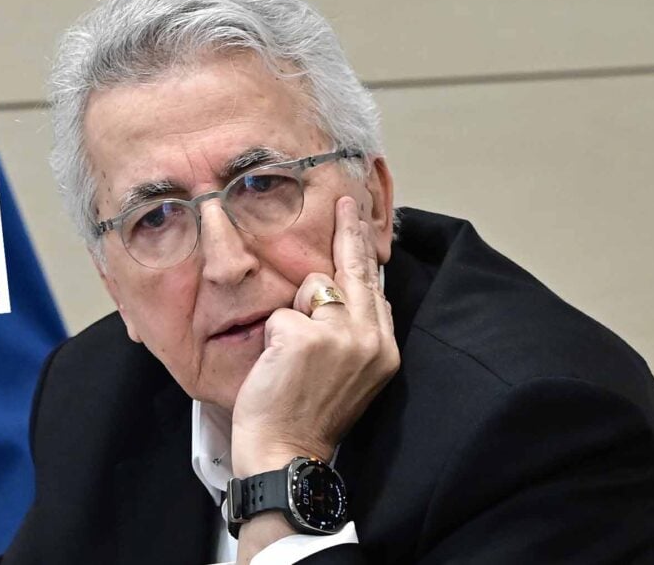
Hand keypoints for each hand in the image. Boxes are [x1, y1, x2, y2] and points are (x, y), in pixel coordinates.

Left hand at [230, 196, 400, 476]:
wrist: (286, 454)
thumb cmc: (307, 416)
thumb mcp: (348, 374)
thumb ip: (352, 333)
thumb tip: (342, 290)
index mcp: (383, 349)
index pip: (375, 288)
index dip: (366, 256)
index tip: (367, 229)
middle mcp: (369, 338)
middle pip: (356, 270)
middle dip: (350, 231)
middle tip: (348, 200)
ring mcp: (339, 336)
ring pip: (310, 288)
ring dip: (292, 316)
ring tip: (289, 360)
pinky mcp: (305, 336)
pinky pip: (279, 313)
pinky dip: (270, 336)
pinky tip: (275, 367)